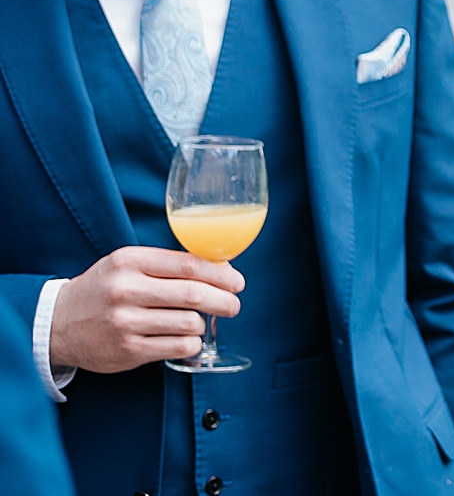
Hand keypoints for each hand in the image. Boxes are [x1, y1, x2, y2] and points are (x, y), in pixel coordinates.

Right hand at [49, 246, 243, 373]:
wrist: (57, 323)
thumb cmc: (104, 289)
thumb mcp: (127, 264)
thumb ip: (168, 264)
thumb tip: (221, 269)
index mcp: (130, 262)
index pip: (189, 265)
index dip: (221, 274)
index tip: (238, 282)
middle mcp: (126, 291)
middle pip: (194, 294)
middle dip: (224, 300)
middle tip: (234, 305)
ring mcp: (125, 323)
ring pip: (189, 323)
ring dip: (203, 323)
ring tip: (198, 321)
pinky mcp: (126, 351)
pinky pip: (178, 347)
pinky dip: (191, 343)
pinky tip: (186, 338)